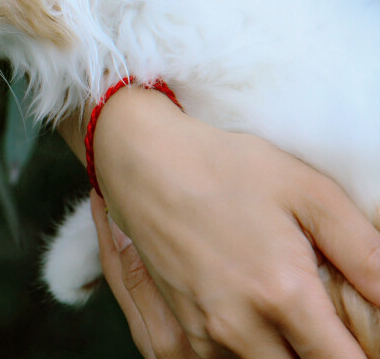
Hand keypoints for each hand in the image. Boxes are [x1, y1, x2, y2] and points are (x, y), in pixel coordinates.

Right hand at [91, 88, 379, 357]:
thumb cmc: (224, 166)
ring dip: (284, 352)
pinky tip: (258, 320)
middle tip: (324, 322)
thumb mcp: (307, 190)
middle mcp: (240, 326)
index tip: (359, 340)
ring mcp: (206, 332)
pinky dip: (250, 352)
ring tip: (291, 318)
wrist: (142, 160)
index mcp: (283, 294)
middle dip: (321, 352)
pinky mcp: (183, 330)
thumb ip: (363, 250)